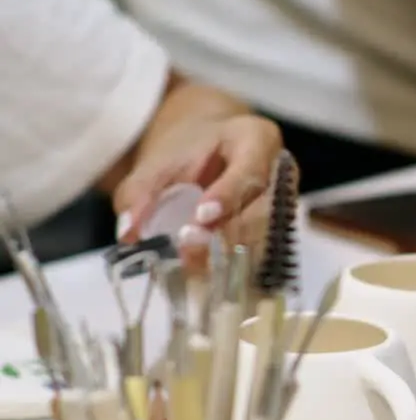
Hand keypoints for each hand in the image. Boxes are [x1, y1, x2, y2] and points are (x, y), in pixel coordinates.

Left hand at [113, 114, 282, 269]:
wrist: (210, 153)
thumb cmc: (188, 152)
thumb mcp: (158, 162)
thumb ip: (140, 191)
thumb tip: (129, 232)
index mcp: (257, 139)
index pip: (250, 169)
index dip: (228, 195)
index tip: (201, 215)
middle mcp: (281, 174)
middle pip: (262, 210)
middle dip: (226, 234)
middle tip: (187, 250)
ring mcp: (283, 207)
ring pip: (264, 238)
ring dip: (229, 258)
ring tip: (191, 271)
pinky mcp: (276, 234)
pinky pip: (258, 255)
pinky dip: (230, 269)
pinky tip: (203, 280)